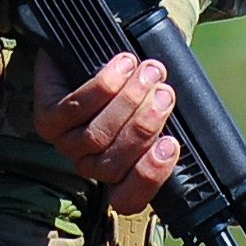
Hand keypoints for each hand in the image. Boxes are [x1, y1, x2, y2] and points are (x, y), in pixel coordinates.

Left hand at [34, 50, 183, 214]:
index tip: (172, 144)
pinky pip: (74, 110)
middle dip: (145, 126)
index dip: (150, 176)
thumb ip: (170, 115)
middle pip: (113, 163)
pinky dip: (101, 88)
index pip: (130, 198)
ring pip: (96, 136)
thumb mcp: (158, 99)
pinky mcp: (47, 119)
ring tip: (147, 73)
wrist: (87, 47)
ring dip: (126, 102)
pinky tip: (121, 66)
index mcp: (119, 172)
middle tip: (164, 92)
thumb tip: (198, 116)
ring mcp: (66, 144)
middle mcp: (90, 164)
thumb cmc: (132, 79)